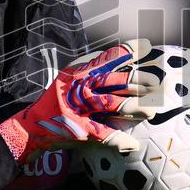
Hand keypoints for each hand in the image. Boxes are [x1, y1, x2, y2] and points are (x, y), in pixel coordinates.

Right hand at [0, 39, 159, 162]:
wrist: (32, 127)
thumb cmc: (56, 101)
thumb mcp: (71, 78)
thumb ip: (93, 69)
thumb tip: (122, 60)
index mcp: (80, 72)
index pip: (107, 57)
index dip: (128, 51)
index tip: (148, 46)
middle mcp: (79, 87)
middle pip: (114, 80)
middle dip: (138, 80)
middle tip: (157, 83)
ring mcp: (79, 108)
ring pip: (112, 104)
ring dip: (135, 107)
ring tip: (151, 111)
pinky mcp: (78, 129)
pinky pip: (103, 133)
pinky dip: (119, 139)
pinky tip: (133, 143)